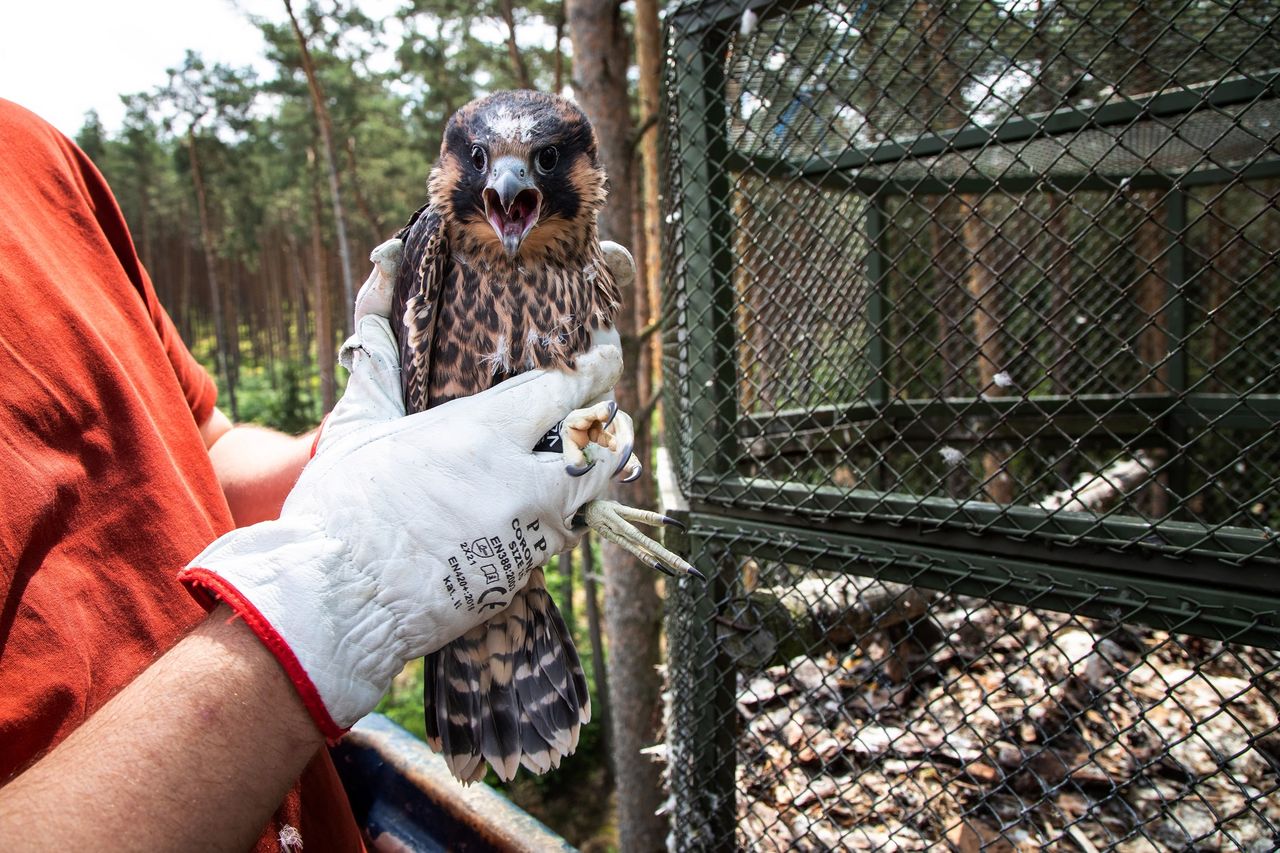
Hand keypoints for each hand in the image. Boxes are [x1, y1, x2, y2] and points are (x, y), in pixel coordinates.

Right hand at [180, 240, 625, 737]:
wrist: (335, 603)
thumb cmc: (340, 507)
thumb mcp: (360, 423)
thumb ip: (381, 355)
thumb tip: (378, 281)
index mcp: (480, 432)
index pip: (563, 388)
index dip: (595, 365)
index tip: (607, 348)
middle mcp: (517, 480)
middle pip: (596, 439)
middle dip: (610, 416)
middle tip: (611, 401)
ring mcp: (526, 532)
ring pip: (593, 490)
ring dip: (605, 465)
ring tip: (612, 446)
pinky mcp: (521, 574)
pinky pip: (567, 533)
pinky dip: (576, 510)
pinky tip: (572, 498)